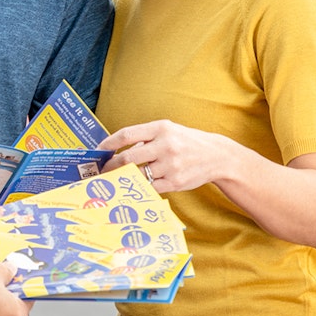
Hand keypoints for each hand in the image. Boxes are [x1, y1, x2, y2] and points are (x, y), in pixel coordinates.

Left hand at [97, 119, 236, 192]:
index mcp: (161, 128)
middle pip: (128, 157)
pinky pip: (150, 187)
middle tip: (102, 170)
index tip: (98, 150)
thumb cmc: (186, 142)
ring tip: (114, 180)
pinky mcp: (175, 182)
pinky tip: (133, 187)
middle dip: (111, 165)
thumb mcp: (168, 131)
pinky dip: (140, 187)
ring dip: (124, 178)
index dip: (109, 143)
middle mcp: (166, 145)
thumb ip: (145, 138)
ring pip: (138, 174)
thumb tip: (117, 150)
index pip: (127, 134)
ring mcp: (171, 165)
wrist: (217, 156)